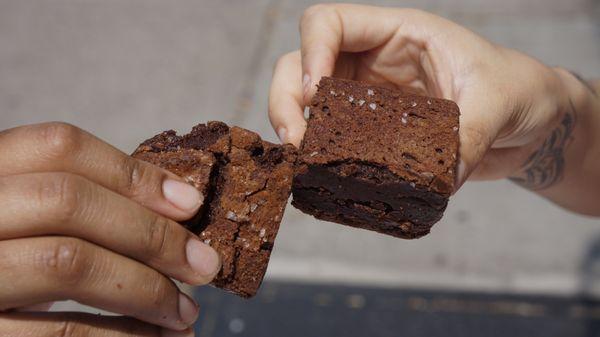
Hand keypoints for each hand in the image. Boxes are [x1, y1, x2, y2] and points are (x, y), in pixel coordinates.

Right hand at [0, 122, 220, 335]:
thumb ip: (78, 206)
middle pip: (69, 200)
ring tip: (185, 312)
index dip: (133, 173)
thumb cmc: (3, 260)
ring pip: (68, 261)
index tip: (191, 204)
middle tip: (204, 266)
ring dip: (146, 290)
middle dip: (151, 235)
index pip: (60, 146)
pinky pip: (57, 332)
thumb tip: (176, 205)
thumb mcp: (27, 220)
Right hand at [269, 3, 570, 188]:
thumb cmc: (517, 90)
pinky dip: (321, 159)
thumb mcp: (496, 102)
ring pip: (307, 106)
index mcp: (398, 33)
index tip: (315, 94)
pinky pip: (333, 143)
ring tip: (304, 164)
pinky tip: (324, 179)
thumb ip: (465, 137)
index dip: (312, 51)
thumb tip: (436, 182)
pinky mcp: (372, 137)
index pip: (330, 23)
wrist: (530, 123)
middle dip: (286, 99)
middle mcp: (372, 63)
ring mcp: (368, 101)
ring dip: (297, 131)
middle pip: (300, 64)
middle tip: (296, 141)